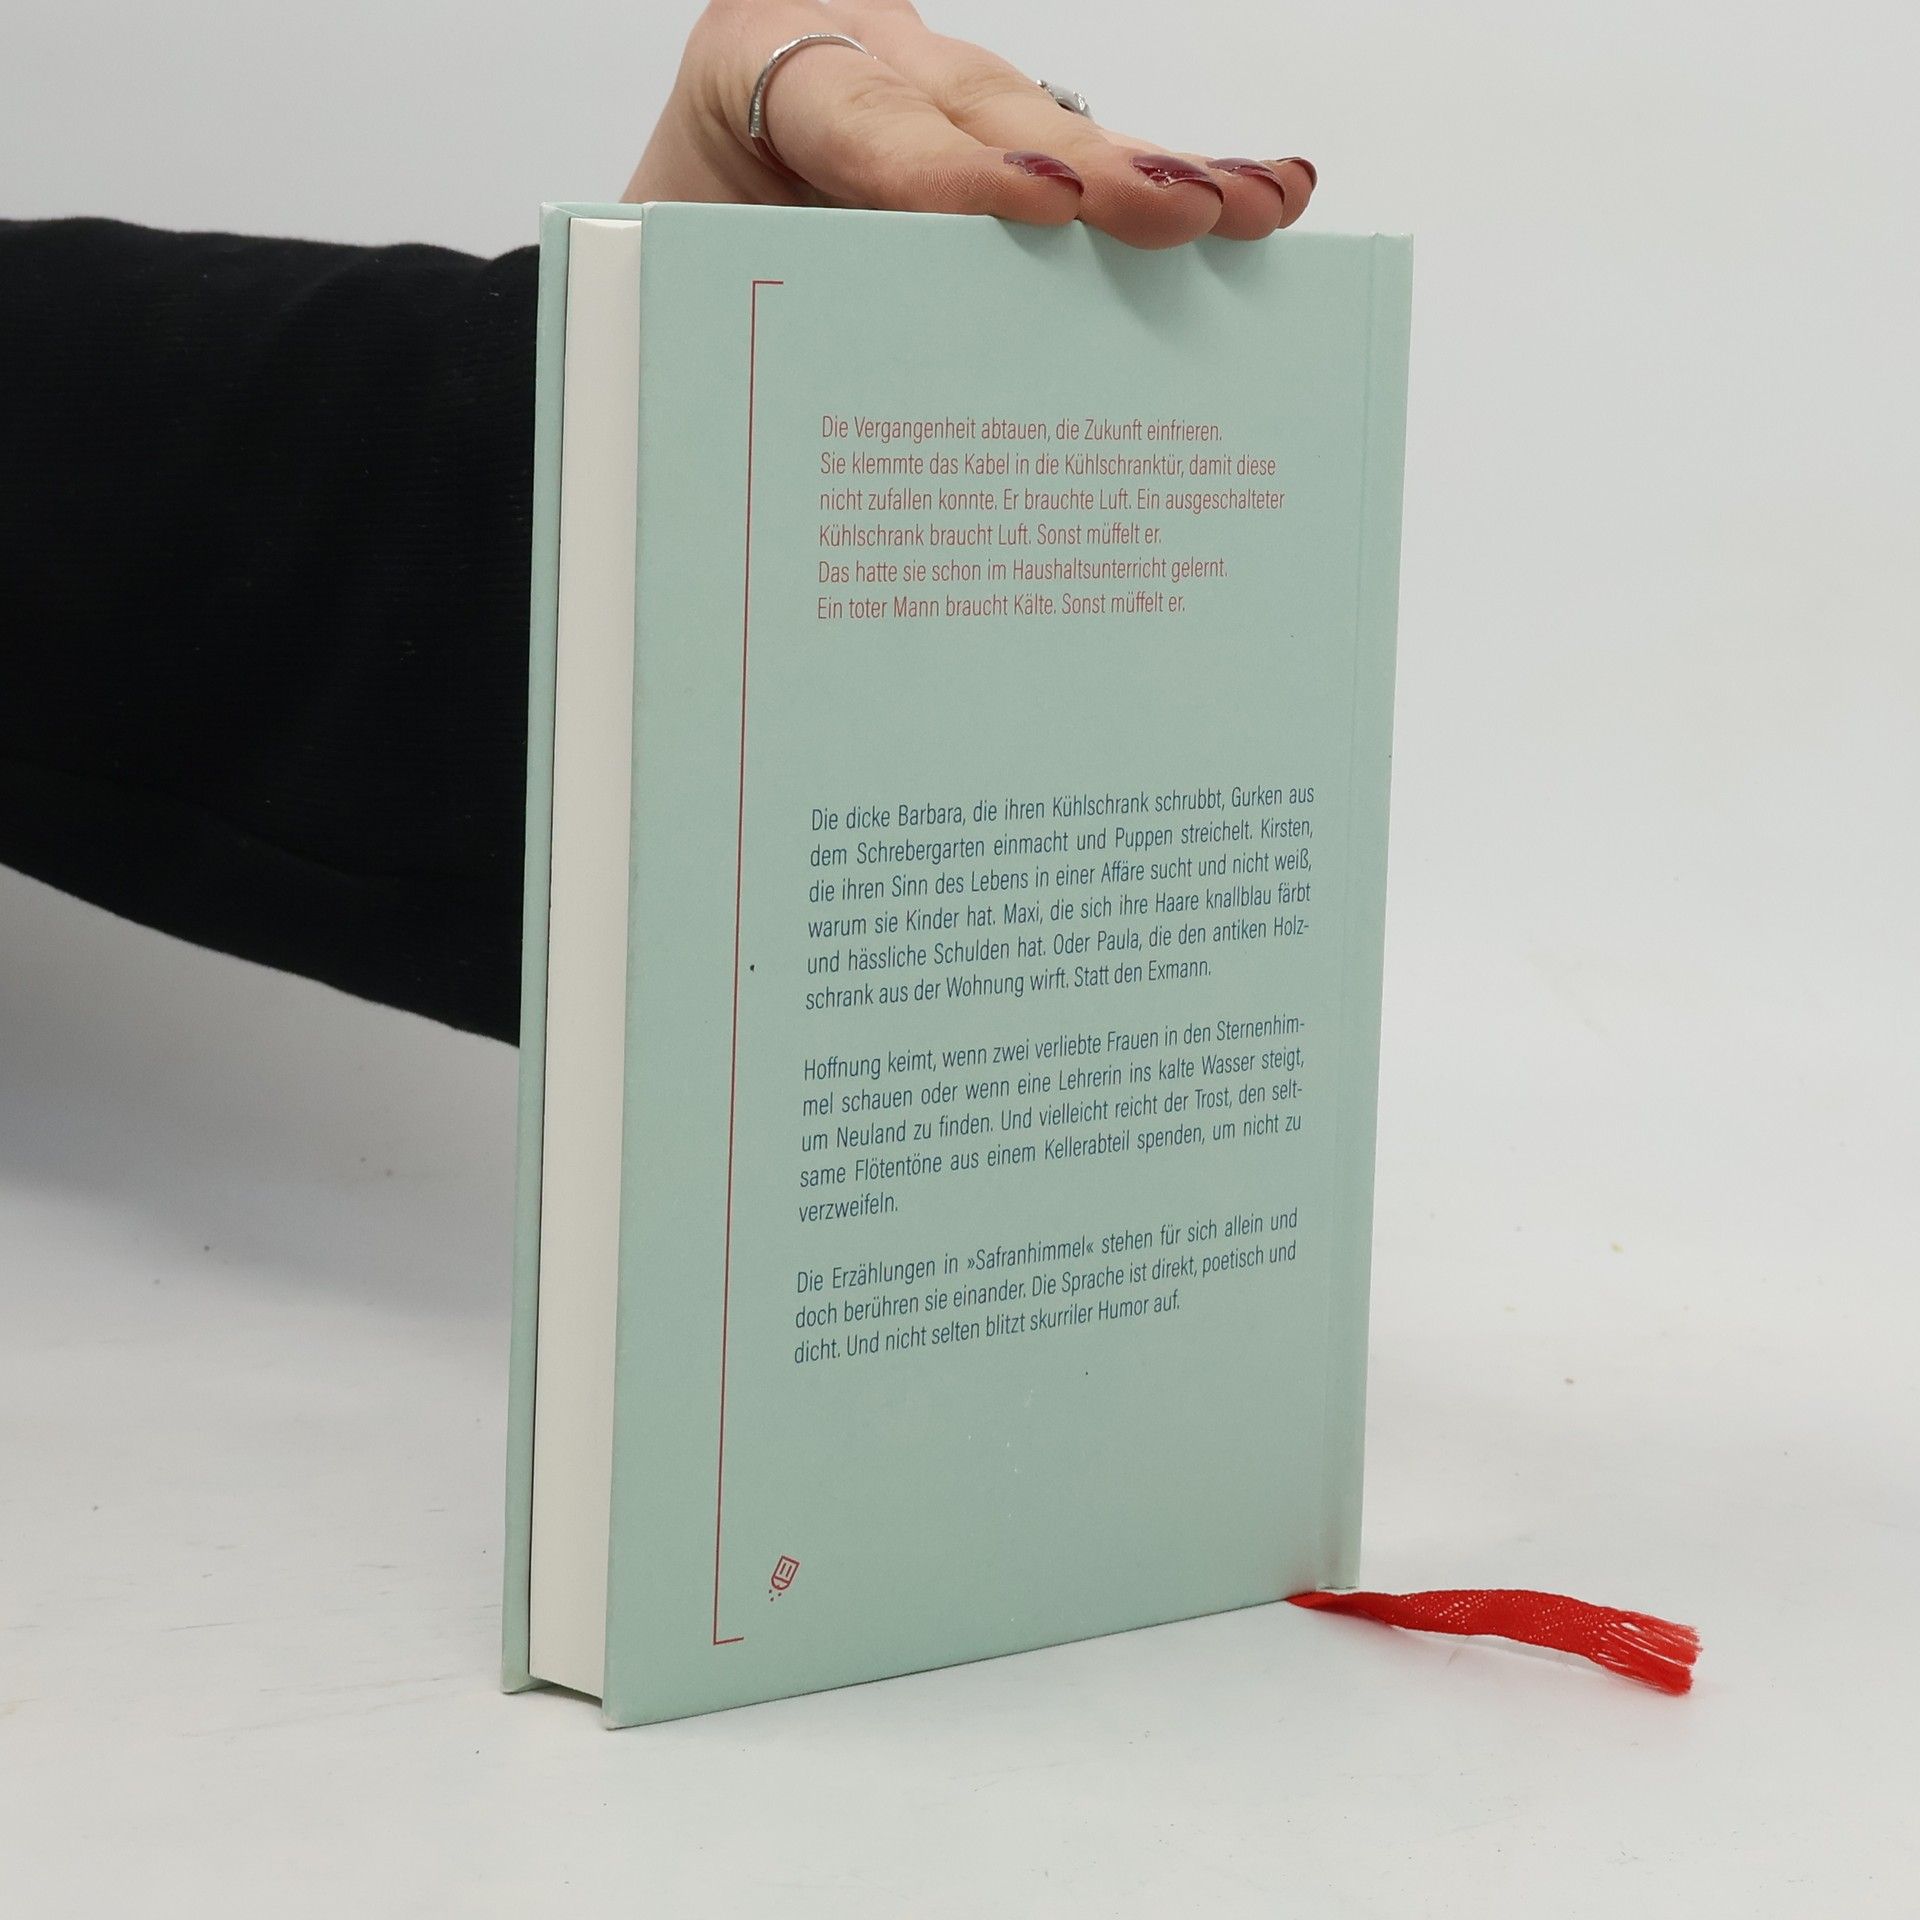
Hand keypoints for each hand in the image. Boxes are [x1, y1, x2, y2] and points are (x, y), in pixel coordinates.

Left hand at [625, 0, 1316, 248]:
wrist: (671, 218)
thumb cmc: (670, 263)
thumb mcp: (676, 276)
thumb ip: (736, 312)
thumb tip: (832, 464)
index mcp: (760, 75)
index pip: (861, 122)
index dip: (946, 170)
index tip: (1033, 206)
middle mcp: (865, 62)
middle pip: (988, 114)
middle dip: (1092, 171)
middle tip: (1181, 215)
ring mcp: (939, 94)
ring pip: (1058, 132)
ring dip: (1163, 179)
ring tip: (1257, 208)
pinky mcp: (991, 138)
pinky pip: (1080, 162)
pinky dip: (1164, 188)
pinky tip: (1260, 196)